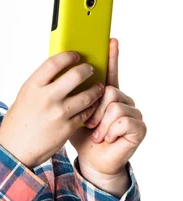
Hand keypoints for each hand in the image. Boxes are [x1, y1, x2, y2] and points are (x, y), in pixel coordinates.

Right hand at [0, 50, 106, 168]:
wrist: (15, 150)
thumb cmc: (19, 121)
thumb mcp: (25, 96)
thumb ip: (41, 84)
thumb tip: (59, 70)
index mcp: (32, 86)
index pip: (55, 62)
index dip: (68, 56)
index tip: (76, 55)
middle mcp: (46, 97)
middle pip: (75, 75)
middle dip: (87, 69)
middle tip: (90, 69)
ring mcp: (58, 113)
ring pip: (87, 95)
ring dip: (96, 89)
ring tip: (98, 87)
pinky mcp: (68, 128)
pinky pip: (87, 113)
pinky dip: (92, 107)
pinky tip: (92, 104)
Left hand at [69, 38, 146, 178]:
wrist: (92, 161)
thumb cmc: (80, 135)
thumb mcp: (70, 110)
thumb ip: (70, 93)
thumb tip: (60, 70)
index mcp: (105, 93)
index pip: (109, 71)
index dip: (111, 56)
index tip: (110, 40)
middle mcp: (121, 99)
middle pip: (107, 89)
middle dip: (94, 108)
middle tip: (89, 123)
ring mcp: (132, 112)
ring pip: (113, 105)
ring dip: (101, 123)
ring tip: (97, 133)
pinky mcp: (139, 126)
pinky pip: (122, 120)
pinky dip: (109, 132)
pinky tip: (107, 139)